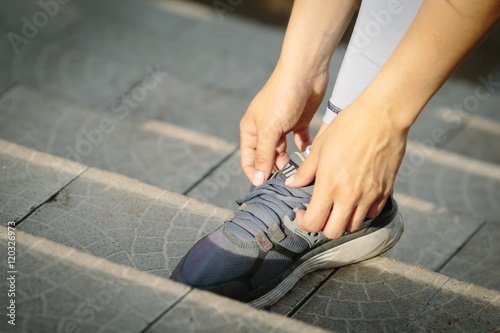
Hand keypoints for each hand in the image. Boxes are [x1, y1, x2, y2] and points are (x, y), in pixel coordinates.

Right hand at [240, 67, 327, 184]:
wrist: (305, 72)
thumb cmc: (282, 97)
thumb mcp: (269, 129)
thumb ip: (264, 155)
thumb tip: (257, 179)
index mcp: (251, 130)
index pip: (249, 160)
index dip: (255, 174)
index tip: (267, 188)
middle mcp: (265, 129)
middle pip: (267, 158)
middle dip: (275, 171)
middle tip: (288, 183)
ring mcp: (282, 126)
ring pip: (283, 152)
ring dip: (290, 163)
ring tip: (299, 173)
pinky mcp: (299, 122)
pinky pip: (300, 142)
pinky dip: (303, 150)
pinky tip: (309, 156)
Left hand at [286, 100, 407, 238]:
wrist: (382, 116)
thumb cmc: (348, 126)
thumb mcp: (320, 147)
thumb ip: (305, 170)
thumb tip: (293, 183)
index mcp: (329, 185)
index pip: (314, 222)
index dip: (304, 222)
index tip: (302, 213)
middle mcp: (350, 196)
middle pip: (334, 232)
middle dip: (322, 226)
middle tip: (319, 213)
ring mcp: (370, 196)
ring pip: (354, 226)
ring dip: (343, 220)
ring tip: (337, 205)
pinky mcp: (385, 191)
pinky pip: (372, 213)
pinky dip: (362, 212)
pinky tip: (355, 199)